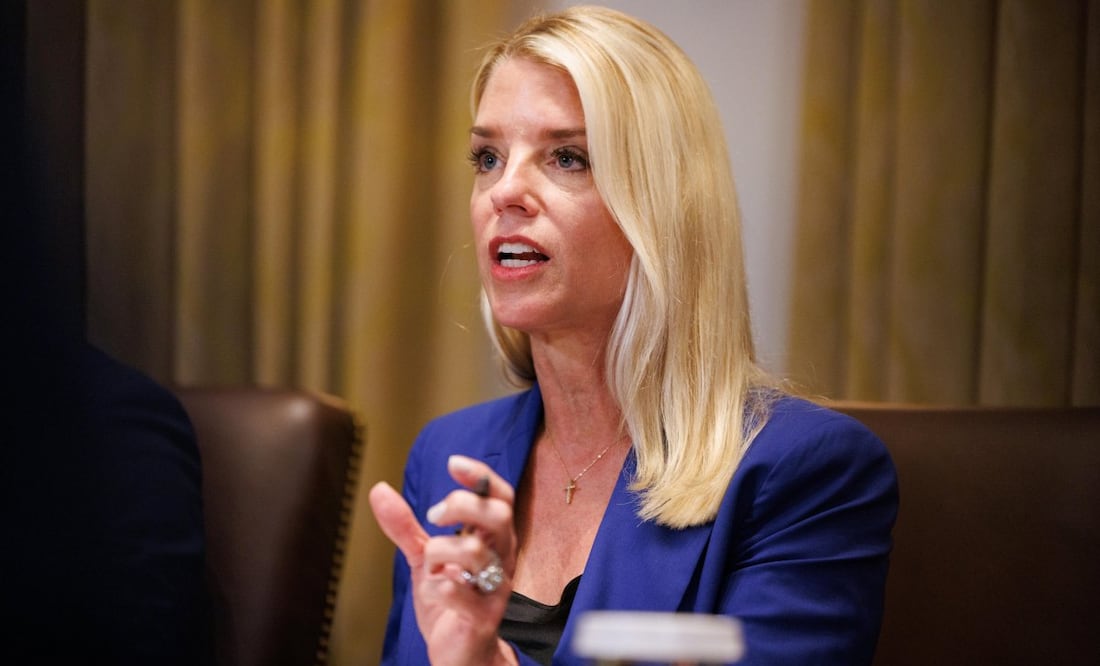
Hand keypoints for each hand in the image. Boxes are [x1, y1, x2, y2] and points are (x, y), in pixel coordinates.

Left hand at [369, 455, 518, 665]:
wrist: (460, 655)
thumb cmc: (451, 602)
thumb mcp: (423, 559)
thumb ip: (406, 527)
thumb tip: (379, 489)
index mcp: (492, 541)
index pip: (500, 497)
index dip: (481, 476)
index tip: (452, 463)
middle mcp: (501, 561)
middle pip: (498, 516)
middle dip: (462, 506)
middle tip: (434, 515)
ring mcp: (495, 590)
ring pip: (476, 553)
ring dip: (440, 550)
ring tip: (429, 563)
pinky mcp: (483, 618)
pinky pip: (459, 593)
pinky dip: (436, 588)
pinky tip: (431, 592)